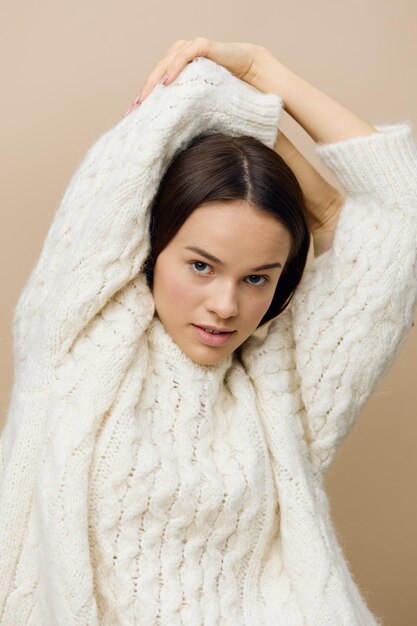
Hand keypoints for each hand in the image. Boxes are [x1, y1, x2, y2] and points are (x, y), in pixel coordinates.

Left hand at [124, 37, 267, 115]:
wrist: (250, 72)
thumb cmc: (226, 89)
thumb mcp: (201, 103)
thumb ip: (187, 112)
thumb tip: (173, 140)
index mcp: (176, 68)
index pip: (156, 83)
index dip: (144, 98)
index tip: (132, 116)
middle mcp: (179, 55)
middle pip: (156, 73)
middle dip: (145, 92)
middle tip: (135, 110)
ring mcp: (190, 48)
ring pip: (166, 62)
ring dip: (154, 80)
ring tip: (146, 98)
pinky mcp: (202, 46)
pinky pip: (184, 55)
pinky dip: (174, 67)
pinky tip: (167, 82)